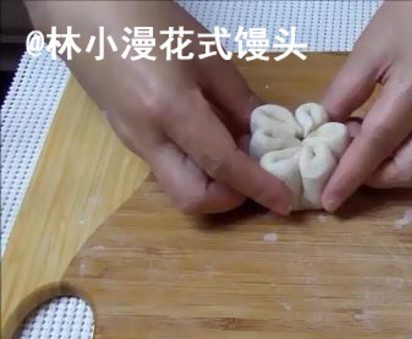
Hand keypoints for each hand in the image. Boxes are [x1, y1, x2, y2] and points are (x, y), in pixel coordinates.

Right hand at [26, 1, 290, 214]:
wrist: (83, 12)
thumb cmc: (148, 20)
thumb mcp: (207, 55)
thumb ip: (239, 100)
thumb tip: (264, 134)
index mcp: (170, 110)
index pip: (222, 166)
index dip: (258, 187)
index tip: (284, 201)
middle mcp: (147, 138)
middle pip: (193, 198)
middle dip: (231, 197)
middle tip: (256, 169)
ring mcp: (133, 142)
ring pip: (180, 187)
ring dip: (216, 183)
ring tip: (237, 148)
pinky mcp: (128, 139)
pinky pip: (170, 168)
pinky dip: (199, 167)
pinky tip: (213, 137)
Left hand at [320, 1, 411, 211]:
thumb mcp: (372, 45)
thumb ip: (345, 90)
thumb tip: (324, 127)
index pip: (377, 144)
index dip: (349, 175)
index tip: (328, 200)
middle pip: (407, 170)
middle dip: (371, 179)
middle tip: (343, 159)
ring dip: (386, 167)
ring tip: (359, 139)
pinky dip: (400, 151)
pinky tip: (380, 130)